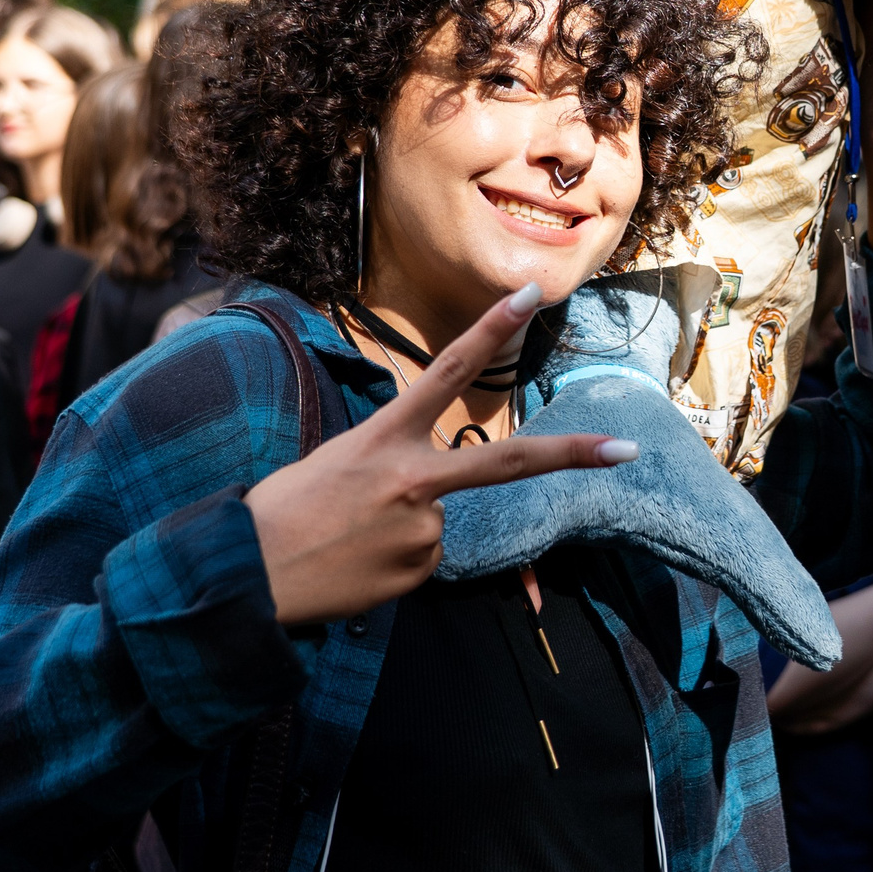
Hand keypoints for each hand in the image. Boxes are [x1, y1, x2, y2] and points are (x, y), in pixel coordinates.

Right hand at [244, 284, 636, 624]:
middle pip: (508, 461)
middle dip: (573, 455)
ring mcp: (422, 529)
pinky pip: (424, 558)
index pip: (447, 369)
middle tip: (628, 451)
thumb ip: (394, 464)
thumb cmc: (281, 511)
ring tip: (348, 538)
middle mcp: (412, 479)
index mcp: (383, 437)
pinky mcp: (420, 571)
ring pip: (440, 521)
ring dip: (404, 529)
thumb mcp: (335, 461)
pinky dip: (396, 560)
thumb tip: (431, 499)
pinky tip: (356, 563)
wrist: (244, 577)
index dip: (490, 329)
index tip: (530, 294)